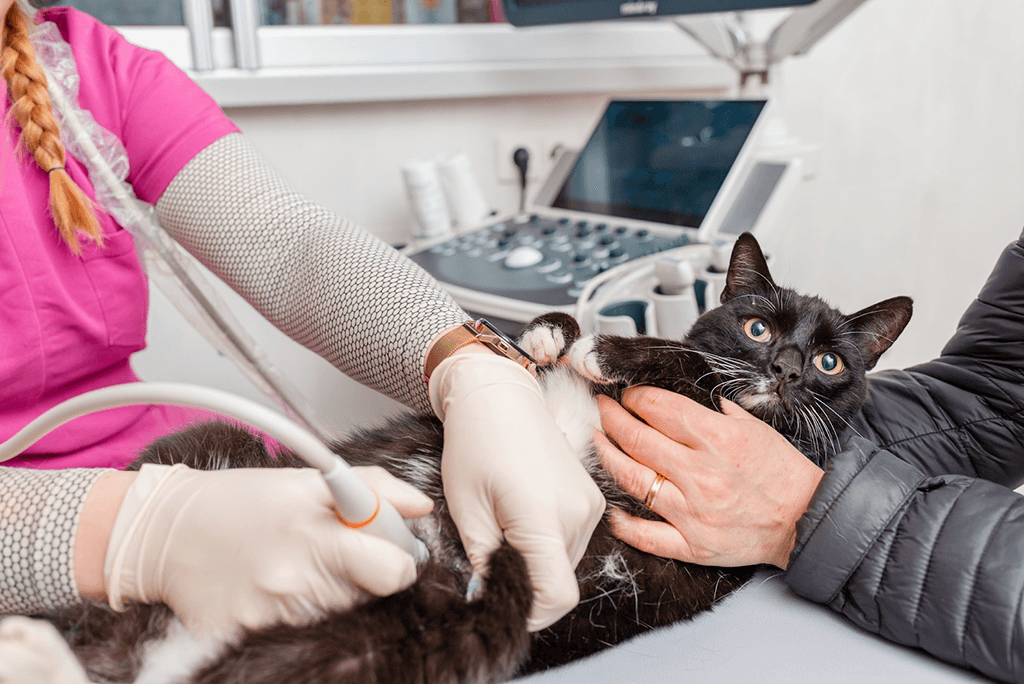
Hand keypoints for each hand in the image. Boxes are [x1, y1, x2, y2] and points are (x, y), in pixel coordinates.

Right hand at [103, 464, 432, 635]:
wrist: (163, 532)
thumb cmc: (239, 501)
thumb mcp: (307, 480)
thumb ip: (375, 488)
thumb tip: (421, 507)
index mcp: (315, 534)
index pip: (393, 570)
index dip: (400, 560)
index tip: (388, 550)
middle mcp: (295, 579)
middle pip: (367, 596)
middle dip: (362, 573)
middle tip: (333, 551)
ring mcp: (270, 615)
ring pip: (335, 615)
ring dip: (329, 593)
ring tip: (294, 564)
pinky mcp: (245, 639)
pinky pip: (296, 632)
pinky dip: (294, 613)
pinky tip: (271, 586)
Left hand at [430, 350, 605, 630]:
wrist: (501, 397)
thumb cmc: (476, 444)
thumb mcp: (466, 507)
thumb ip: (482, 562)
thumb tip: (488, 601)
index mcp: (544, 515)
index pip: (556, 596)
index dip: (529, 613)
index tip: (501, 606)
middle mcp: (578, 513)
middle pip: (561, 582)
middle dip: (527, 586)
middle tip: (491, 565)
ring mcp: (591, 505)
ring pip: (567, 565)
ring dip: (537, 565)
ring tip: (504, 534)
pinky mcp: (592, 500)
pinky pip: (573, 542)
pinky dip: (548, 547)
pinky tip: (520, 523)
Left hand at [596, 388, 822, 568]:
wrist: (807, 520)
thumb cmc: (783, 474)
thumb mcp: (755, 428)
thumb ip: (718, 411)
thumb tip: (686, 397)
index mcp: (719, 439)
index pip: (660, 408)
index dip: (635, 397)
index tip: (627, 395)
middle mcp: (702, 474)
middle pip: (638, 439)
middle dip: (612, 418)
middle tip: (602, 409)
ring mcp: (694, 511)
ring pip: (633, 479)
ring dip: (607, 456)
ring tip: (597, 441)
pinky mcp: (693, 544)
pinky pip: (647, 535)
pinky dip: (624, 523)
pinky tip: (611, 508)